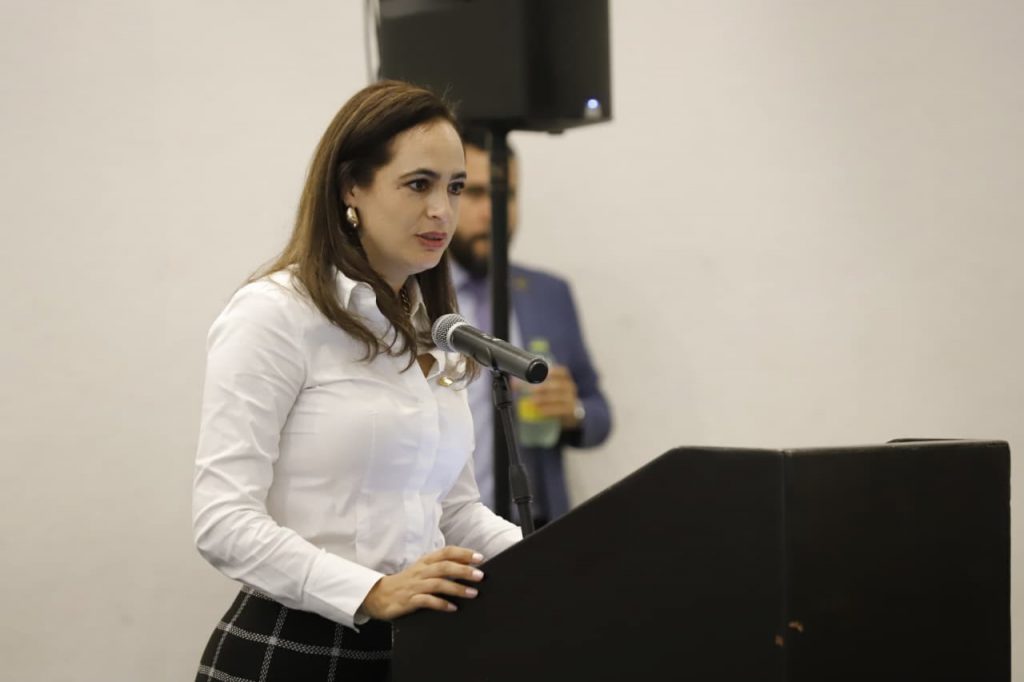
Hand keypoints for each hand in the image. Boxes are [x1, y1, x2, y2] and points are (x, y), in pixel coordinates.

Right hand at [358, 546, 484, 620]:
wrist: (378, 595)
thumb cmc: (405, 582)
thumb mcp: (422, 570)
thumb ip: (440, 567)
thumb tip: (467, 567)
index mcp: (425, 561)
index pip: (446, 552)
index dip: (463, 553)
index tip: (479, 557)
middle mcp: (421, 571)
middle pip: (445, 566)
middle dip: (464, 570)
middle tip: (480, 575)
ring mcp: (415, 585)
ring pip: (438, 583)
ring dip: (457, 588)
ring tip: (473, 593)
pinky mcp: (409, 600)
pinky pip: (427, 601)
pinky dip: (441, 604)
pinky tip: (453, 608)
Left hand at [523, 365, 580, 429]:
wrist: (569, 414)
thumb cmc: (555, 398)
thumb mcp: (548, 388)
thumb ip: (534, 383)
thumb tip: (513, 382)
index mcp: (565, 378)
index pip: (562, 371)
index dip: (551, 371)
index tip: (539, 374)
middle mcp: (570, 387)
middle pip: (558, 385)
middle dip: (543, 387)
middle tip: (530, 390)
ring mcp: (572, 399)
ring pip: (559, 397)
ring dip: (544, 399)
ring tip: (532, 401)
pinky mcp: (571, 412)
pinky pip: (561, 410)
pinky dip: (549, 410)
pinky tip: (539, 410)